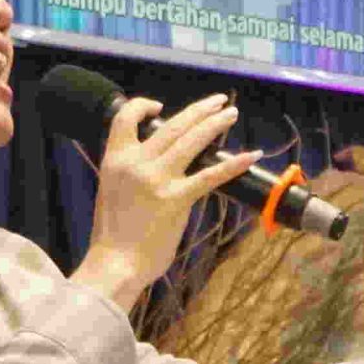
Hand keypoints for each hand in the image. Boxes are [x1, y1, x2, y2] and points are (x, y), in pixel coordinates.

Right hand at [72, 94, 262, 310]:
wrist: (115, 263)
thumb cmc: (113, 234)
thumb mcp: (111, 190)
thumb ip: (131, 171)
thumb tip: (158, 160)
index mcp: (115, 160)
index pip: (126, 117)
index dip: (144, 105)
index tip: (161, 107)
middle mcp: (136, 163)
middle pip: (172, 125)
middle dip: (199, 110)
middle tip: (219, 101)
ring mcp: (157, 179)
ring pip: (192, 140)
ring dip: (215, 123)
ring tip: (232, 114)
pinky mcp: (176, 199)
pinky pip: (210, 176)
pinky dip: (233, 164)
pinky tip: (251, 154)